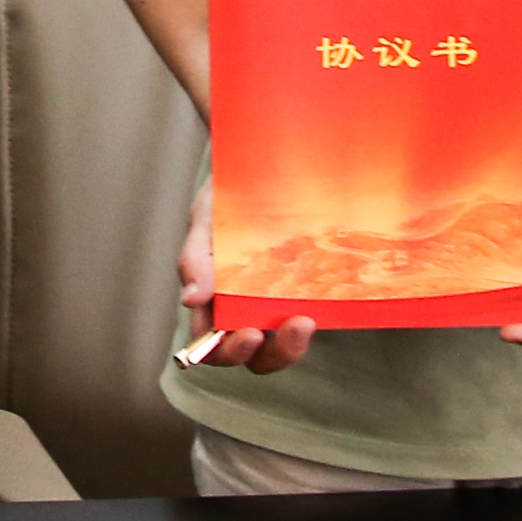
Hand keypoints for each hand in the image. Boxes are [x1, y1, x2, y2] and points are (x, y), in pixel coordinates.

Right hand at [170, 176, 319, 376]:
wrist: (263, 165)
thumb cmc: (225, 195)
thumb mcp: (205, 218)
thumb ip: (195, 257)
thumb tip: (191, 300)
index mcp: (211, 298)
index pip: (210, 342)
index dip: (225, 350)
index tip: (248, 333)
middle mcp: (242, 308)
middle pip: (253, 355)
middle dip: (271, 353)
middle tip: (292, 328)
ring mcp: (275, 302)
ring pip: (281, 345)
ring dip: (292, 344)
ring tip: (305, 321)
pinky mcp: (307, 291)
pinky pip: (310, 316)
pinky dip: (318, 317)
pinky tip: (330, 298)